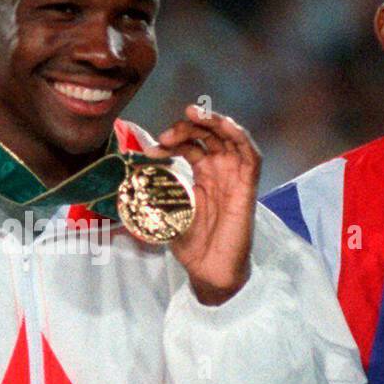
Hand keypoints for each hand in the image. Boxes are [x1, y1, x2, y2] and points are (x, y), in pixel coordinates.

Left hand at [144, 105, 260, 305]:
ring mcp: (235, 177)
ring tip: (194, 113)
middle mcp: (220, 171)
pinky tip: (224, 124)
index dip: (172, 140)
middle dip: (188, 127)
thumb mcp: (165, 214)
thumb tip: (132, 183)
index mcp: (203, 175)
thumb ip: (154, 196)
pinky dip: (240, 136)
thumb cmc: (191, 245)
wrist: (209, 270)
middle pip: (209, 135)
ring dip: (214, 121)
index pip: (191, 144)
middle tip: (167, 134)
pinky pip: (251, 155)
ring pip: (231, 137)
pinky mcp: (248, 187)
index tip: (150, 151)